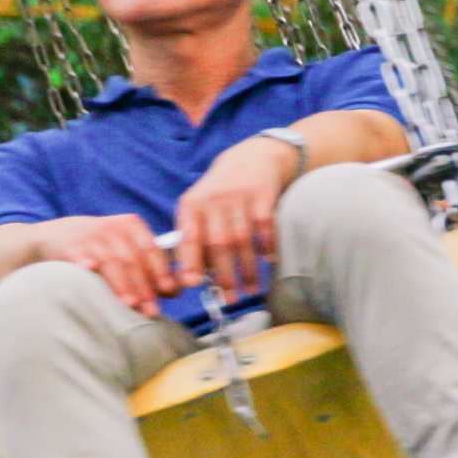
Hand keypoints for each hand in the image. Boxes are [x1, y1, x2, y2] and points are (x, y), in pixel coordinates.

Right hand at [38, 214, 175, 317]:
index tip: (170, 291)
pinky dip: (86, 263)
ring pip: (111, 261)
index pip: (151, 249)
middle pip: (133, 259)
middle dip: (144, 286)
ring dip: (121, 284)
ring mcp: (90, 236)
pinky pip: (81, 256)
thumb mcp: (125, 248)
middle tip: (152, 309)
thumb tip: (175, 290)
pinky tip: (90, 270)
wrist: (57, 236)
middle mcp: (113, 228)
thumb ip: (149, 266)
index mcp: (132, 225)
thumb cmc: (101, 247)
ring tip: (131, 303)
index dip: (161, 271)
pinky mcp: (70, 246)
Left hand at [173, 136, 300, 297]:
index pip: (189, 237)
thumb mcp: (198, 207)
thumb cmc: (219, 193)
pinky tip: (269, 262)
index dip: (190, 262)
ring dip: (247, 268)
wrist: (251, 158)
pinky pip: (265, 226)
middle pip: (218, 244)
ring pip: (242, 240)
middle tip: (229, 298)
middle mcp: (214, 199)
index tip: (192, 285)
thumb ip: (193, 237)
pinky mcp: (263, 194)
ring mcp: (239, 196)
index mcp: (192, 205)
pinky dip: (267, 246)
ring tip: (250, 289)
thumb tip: (190, 278)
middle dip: (224, 275)